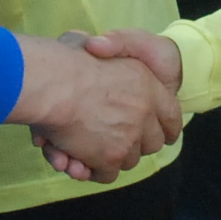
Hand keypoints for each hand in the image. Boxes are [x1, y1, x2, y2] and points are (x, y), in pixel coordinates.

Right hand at [13, 34, 177, 182]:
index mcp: (147, 83)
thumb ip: (104, 49)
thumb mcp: (93, 45)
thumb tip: (95, 46)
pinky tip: (71, 161)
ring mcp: (130, 135)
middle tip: (111, 141)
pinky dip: (91, 171)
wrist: (49, 81)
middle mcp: (144, 111)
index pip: (171, 115)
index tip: (159, 133)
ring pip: (129, 160)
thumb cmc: (64, 61)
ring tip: (83, 150)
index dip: (164, 126)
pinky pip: (108, 174)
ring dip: (108, 159)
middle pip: (153, 142)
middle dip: (134, 145)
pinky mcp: (113, 156)